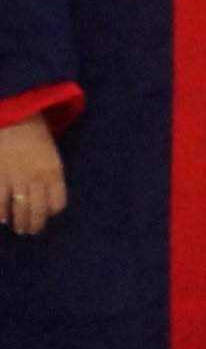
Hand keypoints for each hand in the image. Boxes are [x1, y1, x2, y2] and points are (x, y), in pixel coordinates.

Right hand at [0, 115, 61, 234]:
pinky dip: (0, 213)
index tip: (46, 215)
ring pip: (19, 209)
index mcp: (54, 172)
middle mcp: (37, 179)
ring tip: (17, 228)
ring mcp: (16, 179)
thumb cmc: (35, 133)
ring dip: (18, 222)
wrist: (15, 117)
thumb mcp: (51, 154)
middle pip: (38, 210)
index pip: (57, 203)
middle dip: (34, 224)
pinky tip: (2, 218)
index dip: (51, 211)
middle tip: (30, 230)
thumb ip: (49, 174)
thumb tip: (44, 194)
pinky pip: (0, 202)